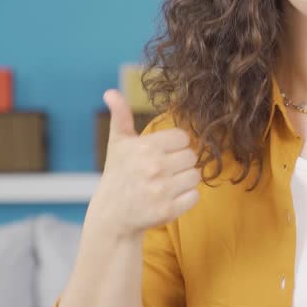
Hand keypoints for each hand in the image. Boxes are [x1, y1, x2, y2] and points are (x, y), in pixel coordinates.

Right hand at [91, 90, 200, 239]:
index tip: (162, 153)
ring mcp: (162, 190)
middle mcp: (154, 167)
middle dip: (181, 163)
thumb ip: (120, 115)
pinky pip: (195, 196)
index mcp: (145, 147)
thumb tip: (110, 92)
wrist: (112, 215)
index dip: (175, 145)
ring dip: (185, 180)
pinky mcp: (168, 211)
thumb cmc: (118, 174)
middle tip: (165, 170)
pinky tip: (170, 198)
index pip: (183, 137)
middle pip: (192, 157)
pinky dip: (187, 198)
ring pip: (196, 176)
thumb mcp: (117, 143)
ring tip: (167, 184)